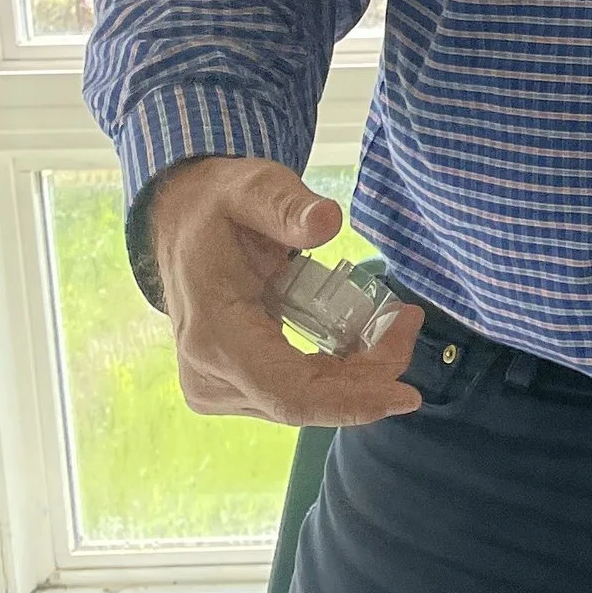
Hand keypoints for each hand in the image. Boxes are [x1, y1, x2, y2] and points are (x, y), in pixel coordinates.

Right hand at [148, 156, 423, 428]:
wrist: (182, 225)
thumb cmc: (221, 207)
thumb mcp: (254, 189)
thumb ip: (287, 206)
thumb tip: (327, 220)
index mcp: (214, 334)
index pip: (288, 392)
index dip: (349, 401)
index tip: (406, 395)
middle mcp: (209, 375)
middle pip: (307, 401)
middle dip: (371, 375)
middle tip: (409, 321)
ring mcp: (216, 389)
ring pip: (306, 402)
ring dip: (359, 375)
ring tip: (394, 322)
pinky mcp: (231, 390)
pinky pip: (296, 395)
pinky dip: (339, 376)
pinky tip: (366, 341)